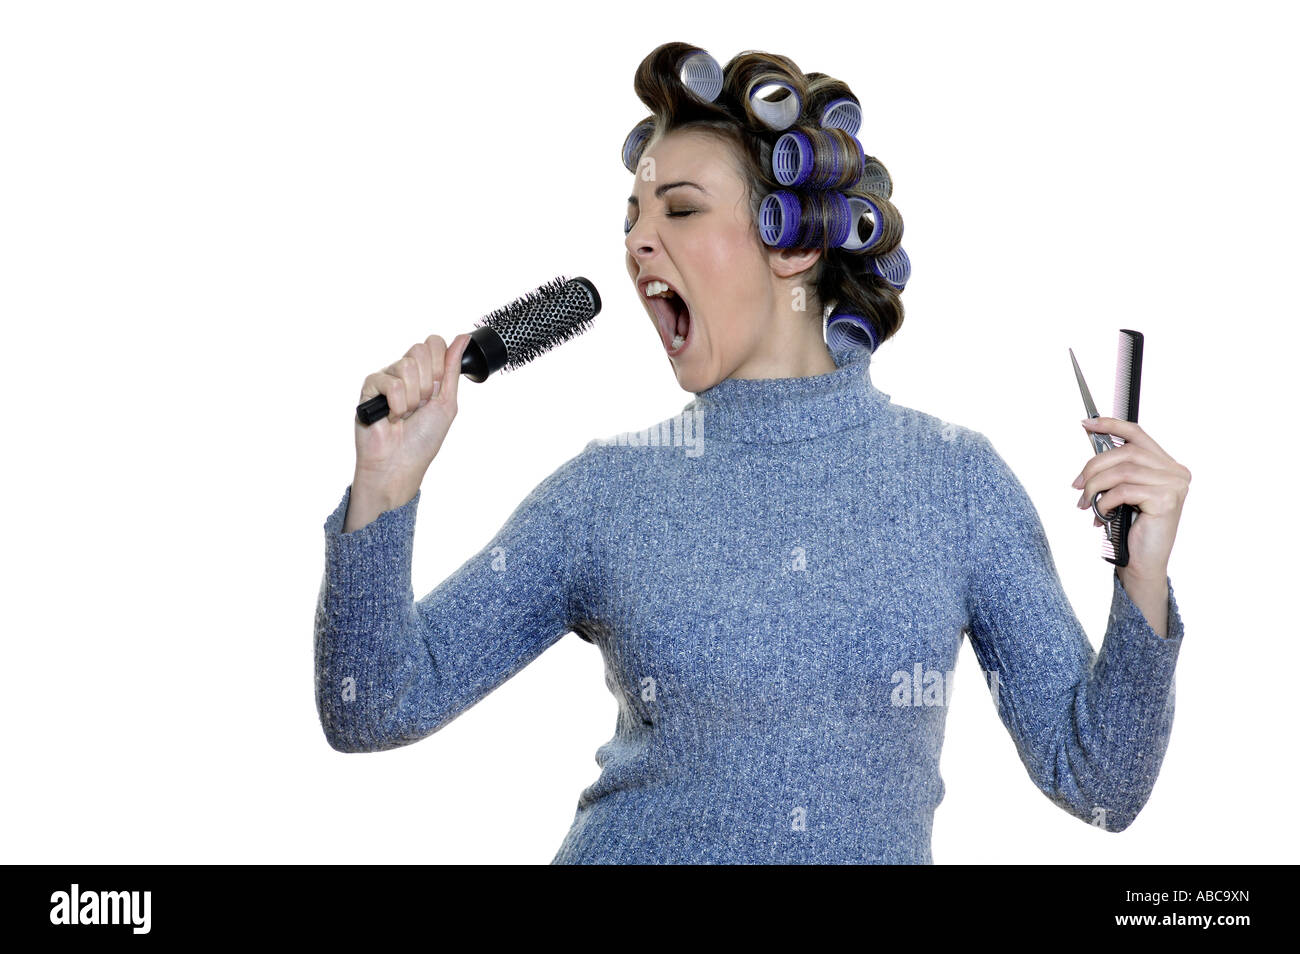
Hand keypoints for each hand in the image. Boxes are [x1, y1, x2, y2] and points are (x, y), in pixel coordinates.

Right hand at [353, 333, 472, 502]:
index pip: (433, 343)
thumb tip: (463, 339)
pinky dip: (397, 404)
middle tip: (421, 405)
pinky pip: (389, 382)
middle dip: (427, 383)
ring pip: (406, 366)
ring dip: (413, 398)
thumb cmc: (423, 440)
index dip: (439, 364)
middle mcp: (404, 373)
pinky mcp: (369, 388)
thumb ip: (452, 369)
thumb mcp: (447, 402)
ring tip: (406, 414)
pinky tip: (392, 417)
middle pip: (420, 350)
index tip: (437, 389)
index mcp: (424, 374)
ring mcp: (386, 379)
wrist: (401, 464)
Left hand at [1072, 417, 1190, 579]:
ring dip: (1096, 487)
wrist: (1142, 564)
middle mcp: (1176, 472)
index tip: (1086, 424)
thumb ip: (1117, 469)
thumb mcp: (1122, 492)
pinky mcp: (1167, 499)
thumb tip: (1092, 443)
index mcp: (1167, 466)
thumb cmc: (1131, 529)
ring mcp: (1174, 485)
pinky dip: (1105, 501)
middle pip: (1126, 452)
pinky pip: (1124, 490)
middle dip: (1094, 467)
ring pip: (1123, 471)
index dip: (1111, 425)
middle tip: (1077, 485)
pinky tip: (1101, 514)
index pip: (1138, 435)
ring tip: (1085, 503)